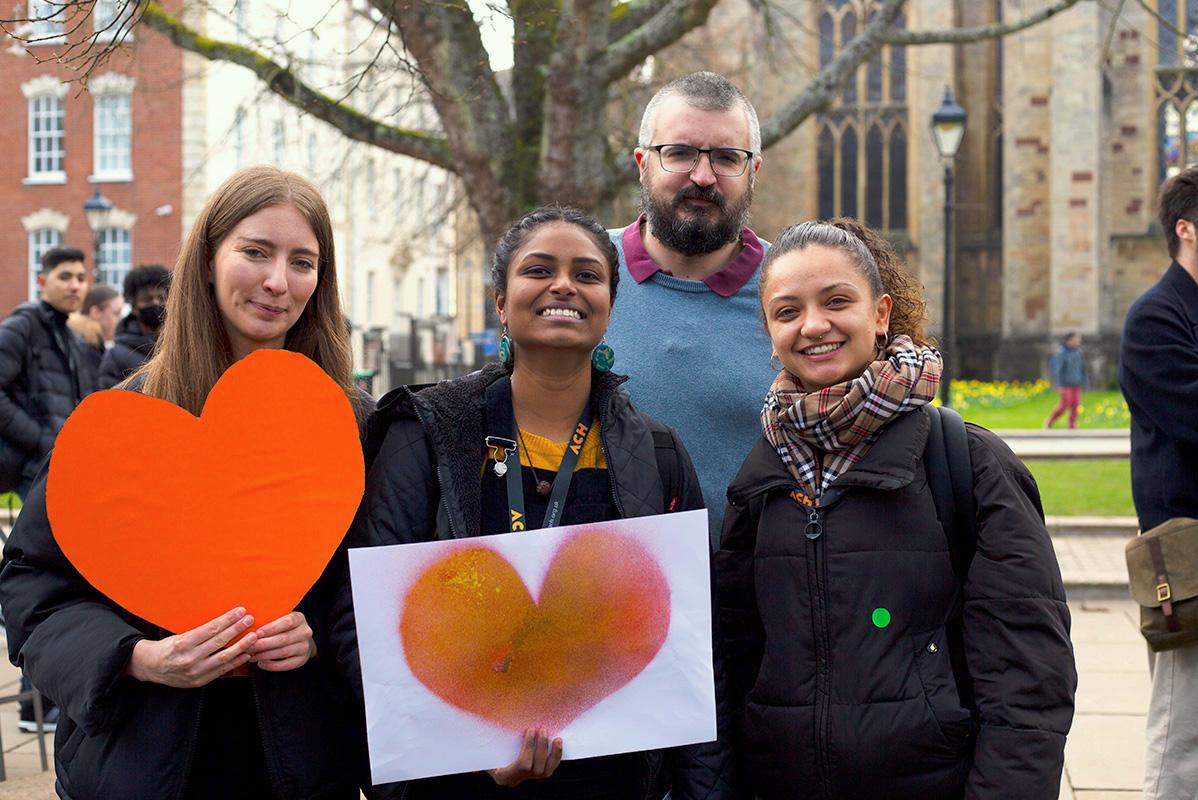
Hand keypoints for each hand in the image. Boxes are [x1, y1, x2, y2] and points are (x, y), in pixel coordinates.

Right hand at [124, 607, 257, 687]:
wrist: (151, 667)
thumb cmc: (168, 647)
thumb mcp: (179, 635)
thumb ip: (201, 632)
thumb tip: (225, 620)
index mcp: (183, 643)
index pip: (211, 629)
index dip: (228, 620)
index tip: (241, 611)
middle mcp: (189, 658)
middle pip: (219, 642)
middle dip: (237, 629)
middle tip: (250, 619)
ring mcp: (195, 672)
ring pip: (224, 657)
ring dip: (242, 646)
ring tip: (254, 636)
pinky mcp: (200, 681)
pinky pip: (222, 671)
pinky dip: (236, 662)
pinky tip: (246, 653)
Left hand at [247, 611, 315, 671]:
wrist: (300, 639)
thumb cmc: (284, 628)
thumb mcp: (280, 619)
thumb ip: (269, 620)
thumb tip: (248, 624)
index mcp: (299, 618)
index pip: (287, 622)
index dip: (271, 628)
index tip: (256, 633)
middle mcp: (305, 632)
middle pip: (283, 639)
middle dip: (263, 644)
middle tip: (248, 647)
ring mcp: (305, 647)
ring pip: (283, 652)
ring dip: (265, 655)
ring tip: (251, 656)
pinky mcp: (302, 660)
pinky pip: (286, 665)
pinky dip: (271, 665)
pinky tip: (261, 663)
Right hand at [488, 728, 563, 786]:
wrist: (489, 760)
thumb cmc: (487, 753)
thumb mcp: (486, 748)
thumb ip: (491, 741)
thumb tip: (491, 720)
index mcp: (502, 776)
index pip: (522, 765)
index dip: (529, 747)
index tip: (530, 730)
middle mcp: (515, 780)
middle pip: (536, 769)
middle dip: (541, 748)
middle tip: (542, 729)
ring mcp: (526, 779)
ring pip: (545, 772)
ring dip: (553, 754)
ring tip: (556, 739)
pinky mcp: (535, 775)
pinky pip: (549, 769)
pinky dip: (555, 757)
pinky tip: (557, 744)